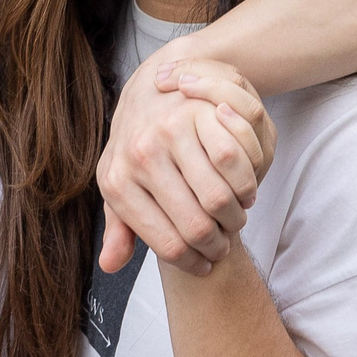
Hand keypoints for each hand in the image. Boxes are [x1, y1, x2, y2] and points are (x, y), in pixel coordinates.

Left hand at [96, 54, 274, 277]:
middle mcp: (140, 155)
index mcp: (118, 182)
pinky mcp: (196, 111)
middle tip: (225, 244)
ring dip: (236, 215)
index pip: (167, 243)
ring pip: (220, 196)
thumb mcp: (119, 185)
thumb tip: (110, 266)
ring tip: (235, 217)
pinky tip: (243, 190)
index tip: (205, 264)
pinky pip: (234, 160)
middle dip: (218, 244)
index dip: (193, 262)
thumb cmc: (135, 149)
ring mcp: (169, 131)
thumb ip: (118, 228)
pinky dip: (246, 181)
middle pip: (197, 225)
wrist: (147, 90)